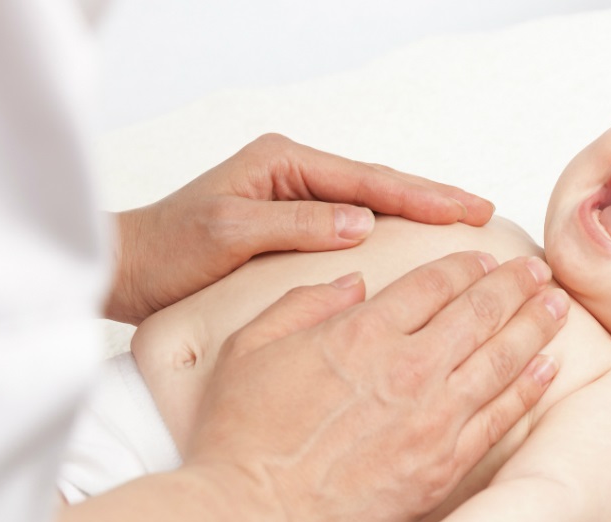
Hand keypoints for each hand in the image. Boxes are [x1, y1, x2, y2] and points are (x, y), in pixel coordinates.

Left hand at [104, 133, 495, 323]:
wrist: (130, 269)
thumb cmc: (169, 250)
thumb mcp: (231, 235)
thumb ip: (298, 225)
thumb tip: (362, 222)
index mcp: (282, 162)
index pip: (367, 180)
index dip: (421, 195)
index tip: (466, 206)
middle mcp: (291, 172)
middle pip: (376, 184)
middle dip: (430, 198)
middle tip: (481, 210)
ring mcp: (291, 196)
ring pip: (367, 201)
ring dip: (412, 212)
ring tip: (460, 221)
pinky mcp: (288, 221)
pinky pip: (348, 222)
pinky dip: (384, 229)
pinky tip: (409, 244)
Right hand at [184, 252, 567, 521]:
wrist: (251, 512)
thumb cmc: (242, 437)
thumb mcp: (250, 347)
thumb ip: (303, 304)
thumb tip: (352, 282)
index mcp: (361, 334)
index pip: (432, 283)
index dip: (464, 264)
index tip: (482, 257)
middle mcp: (407, 369)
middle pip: (479, 312)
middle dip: (513, 285)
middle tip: (536, 271)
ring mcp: (432, 418)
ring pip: (501, 358)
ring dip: (534, 325)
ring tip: (555, 305)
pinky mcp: (444, 463)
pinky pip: (500, 416)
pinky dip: (528, 388)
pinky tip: (545, 368)